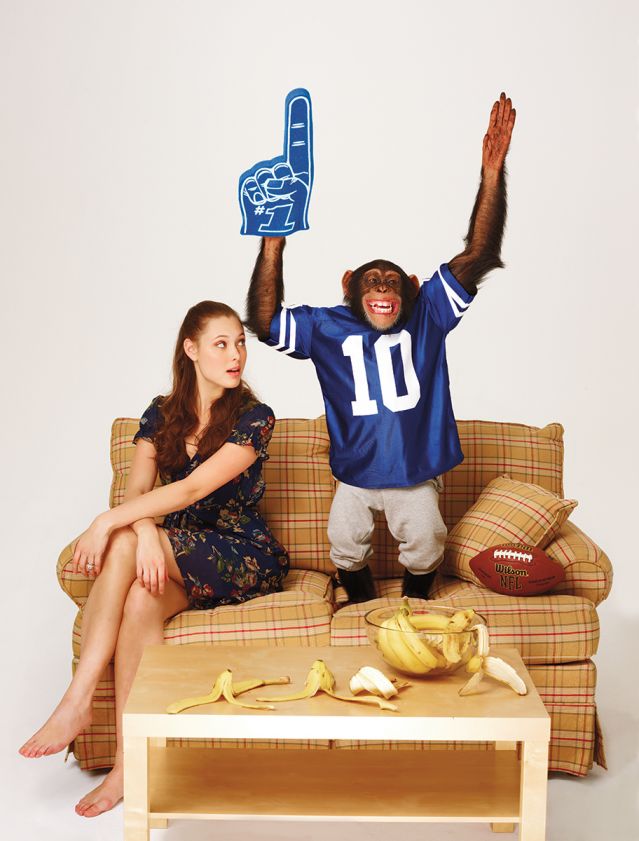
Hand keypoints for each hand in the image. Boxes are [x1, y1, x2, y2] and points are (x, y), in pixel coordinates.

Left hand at [72, 514, 111, 576]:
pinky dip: (97, 569)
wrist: (101, 527)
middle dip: (83, 571)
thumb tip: (80, 550)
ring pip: (89, 566)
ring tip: (92, 575)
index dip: (74, 568)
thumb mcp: (83, 538)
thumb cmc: (94, 531)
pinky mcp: (98, 552)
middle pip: (82, 565)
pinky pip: (96, 564)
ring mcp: (91, 552)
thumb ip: (81, 545)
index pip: (75, 560)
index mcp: (79, 547)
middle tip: (85, 575)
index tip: (75, 572)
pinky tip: (98, 572)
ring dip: (90, 572)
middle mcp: (84, 551)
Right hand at [135, 530, 167, 595]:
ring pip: (146, 580)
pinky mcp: (139, 563)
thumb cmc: (157, 548)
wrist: (148, 538)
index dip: (161, 588)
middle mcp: (153, 565)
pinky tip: (142, 585)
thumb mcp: (163, 558)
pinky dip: (140, 581)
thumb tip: (166, 580)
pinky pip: (139, 575)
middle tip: (155, 594)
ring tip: (149, 591)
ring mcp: (145, 564)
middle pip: (153, 581)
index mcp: (161, 564)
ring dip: (147, 587)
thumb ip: (165, 569)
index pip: (161, 579)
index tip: (161, 593)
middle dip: (154, 590)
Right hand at [239, 88, 313, 235]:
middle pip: (281, 169)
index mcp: (295, 166)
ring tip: (274, 202)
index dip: (298, 119)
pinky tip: (262, 202)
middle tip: (286, 199)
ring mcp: (261, 172)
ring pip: (266, 177)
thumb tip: (290, 174)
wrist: (273, 227)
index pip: (297, 139)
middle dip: (285, 187)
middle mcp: (278, 164)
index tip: (299, 96)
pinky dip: (259, 197)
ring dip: (273, 194)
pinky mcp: (247, 182)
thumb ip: (296, 183)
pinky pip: (253, 186)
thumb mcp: (300, 197)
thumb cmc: (290, 212)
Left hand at [482, 92, 515, 173]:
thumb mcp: (485, 147)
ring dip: (507, 109)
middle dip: (502, 105)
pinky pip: (510, 126)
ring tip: (508, 99)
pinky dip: (512, 119)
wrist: (491, 166)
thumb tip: (487, 134)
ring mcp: (503, 133)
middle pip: (501, 115)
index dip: (495, 110)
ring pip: (505, 118)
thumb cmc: (488, 158)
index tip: (496, 101)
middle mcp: (498, 131)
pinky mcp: (507, 138)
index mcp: (492, 132)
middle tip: (503, 94)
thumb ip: (486, 140)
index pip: (494, 118)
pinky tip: (513, 111)